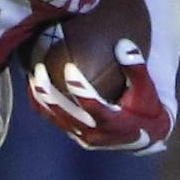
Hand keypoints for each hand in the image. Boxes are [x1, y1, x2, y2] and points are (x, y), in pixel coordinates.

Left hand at [27, 38, 173, 154]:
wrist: (147, 136)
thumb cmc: (146, 107)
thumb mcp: (146, 88)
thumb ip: (136, 67)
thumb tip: (124, 43)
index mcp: (112, 121)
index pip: (91, 104)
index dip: (78, 87)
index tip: (69, 67)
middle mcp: (94, 132)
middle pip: (63, 112)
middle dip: (47, 90)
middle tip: (39, 69)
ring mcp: (83, 136)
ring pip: (54, 117)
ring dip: (41, 97)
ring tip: (32, 76)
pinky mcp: (77, 136)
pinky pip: (54, 121)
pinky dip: (42, 106)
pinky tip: (35, 89)